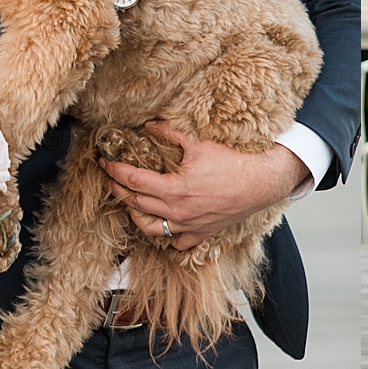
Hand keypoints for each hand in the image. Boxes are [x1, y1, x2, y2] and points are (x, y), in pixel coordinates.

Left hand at [101, 121, 306, 249]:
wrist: (262, 182)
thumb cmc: (234, 162)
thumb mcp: (199, 143)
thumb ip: (169, 133)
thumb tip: (148, 125)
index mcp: (174, 189)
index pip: (133, 180)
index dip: (114, 170)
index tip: (104, 162)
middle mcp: (178, 212)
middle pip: (136, 203)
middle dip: (118, 188)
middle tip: (110, 177)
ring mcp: (189, 226)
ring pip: (150, 229)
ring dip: (135, 215)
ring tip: (130, 202)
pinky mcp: (201, 233)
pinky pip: (176, 243)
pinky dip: (165, 236)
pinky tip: (162, 224)